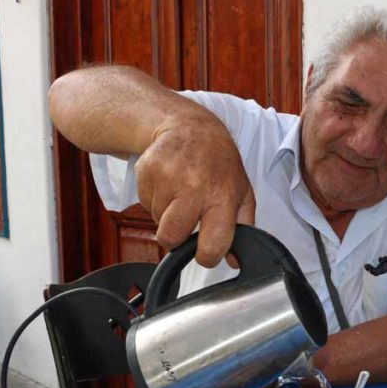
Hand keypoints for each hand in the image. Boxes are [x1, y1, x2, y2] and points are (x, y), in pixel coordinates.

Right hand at [135, 121, 255, 266]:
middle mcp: (194, 188)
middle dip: (175, 238)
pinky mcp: (146, 172)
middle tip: (185, 222)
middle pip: (171, 238)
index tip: (205, 252)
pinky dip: (155, 199)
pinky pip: (145, 203)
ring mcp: (167, 179)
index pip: (212, 244)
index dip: (207, 256)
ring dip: (166, 215)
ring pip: (156, 221)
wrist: (190, 126)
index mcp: (222, 197)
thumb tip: (233, 261)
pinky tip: (168, 183)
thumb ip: (242, 227)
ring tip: (180, 192)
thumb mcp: (242, 191)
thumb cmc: (219, 162)